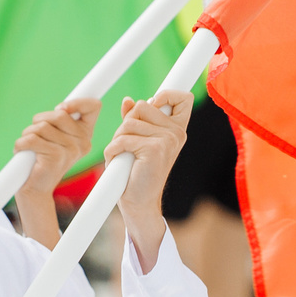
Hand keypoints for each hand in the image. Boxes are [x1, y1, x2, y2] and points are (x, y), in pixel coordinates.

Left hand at [12, 98, 100, 199]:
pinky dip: (21, 143)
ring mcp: (71, 151)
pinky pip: (32, 139)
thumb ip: (61, 118)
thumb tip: (61, 108)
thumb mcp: (54, 134)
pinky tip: (22, 151)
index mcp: (86, 134)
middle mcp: (83, 143)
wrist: (36, 188)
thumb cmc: (42, 157)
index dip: (77, 102)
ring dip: (28, 133)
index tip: (60, 109)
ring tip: (29, 147)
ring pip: (42, 126)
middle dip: (39, 120)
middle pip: (59, 114)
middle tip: (35, 134)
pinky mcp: (56, 157)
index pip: (94, 106)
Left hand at [110, 89, 193, 266]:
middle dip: (127, 124)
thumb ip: (135, 120)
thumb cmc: (137, 172)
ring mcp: (167, 140)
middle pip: (141, 106)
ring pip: (128, 122)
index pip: (182, 97)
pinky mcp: (154, 148)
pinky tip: (118, 162)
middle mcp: (176, 133)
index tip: (153, 102)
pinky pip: (122, 139)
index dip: (166, 94)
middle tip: (130, 146)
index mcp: (176, 129)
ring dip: (118, 139)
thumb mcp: (137, 141)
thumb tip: (127, 100)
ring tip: (125, 156)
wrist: (138, 202)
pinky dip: (113, 151)